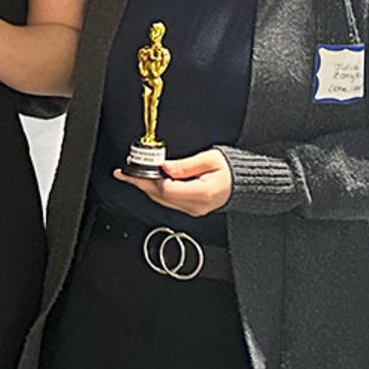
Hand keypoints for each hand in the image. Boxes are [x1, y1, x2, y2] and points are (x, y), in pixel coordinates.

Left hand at [115, 147, 232, 215]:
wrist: (243, 183)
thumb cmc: (231, 169)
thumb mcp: (211, 159)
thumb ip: (186, 165)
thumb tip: (165, 167)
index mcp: (203, 193)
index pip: (167, 189)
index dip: (149, 178)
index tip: (137, 168)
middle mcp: (196, 205)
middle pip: (160, 196)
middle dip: (140, 182)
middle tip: (125, 171)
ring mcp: (192, 209)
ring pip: (161, 200)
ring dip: (145, 187)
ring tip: (130, 175)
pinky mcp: (190, 208)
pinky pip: (168, 201)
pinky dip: (155, 190)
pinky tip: (147, 182)